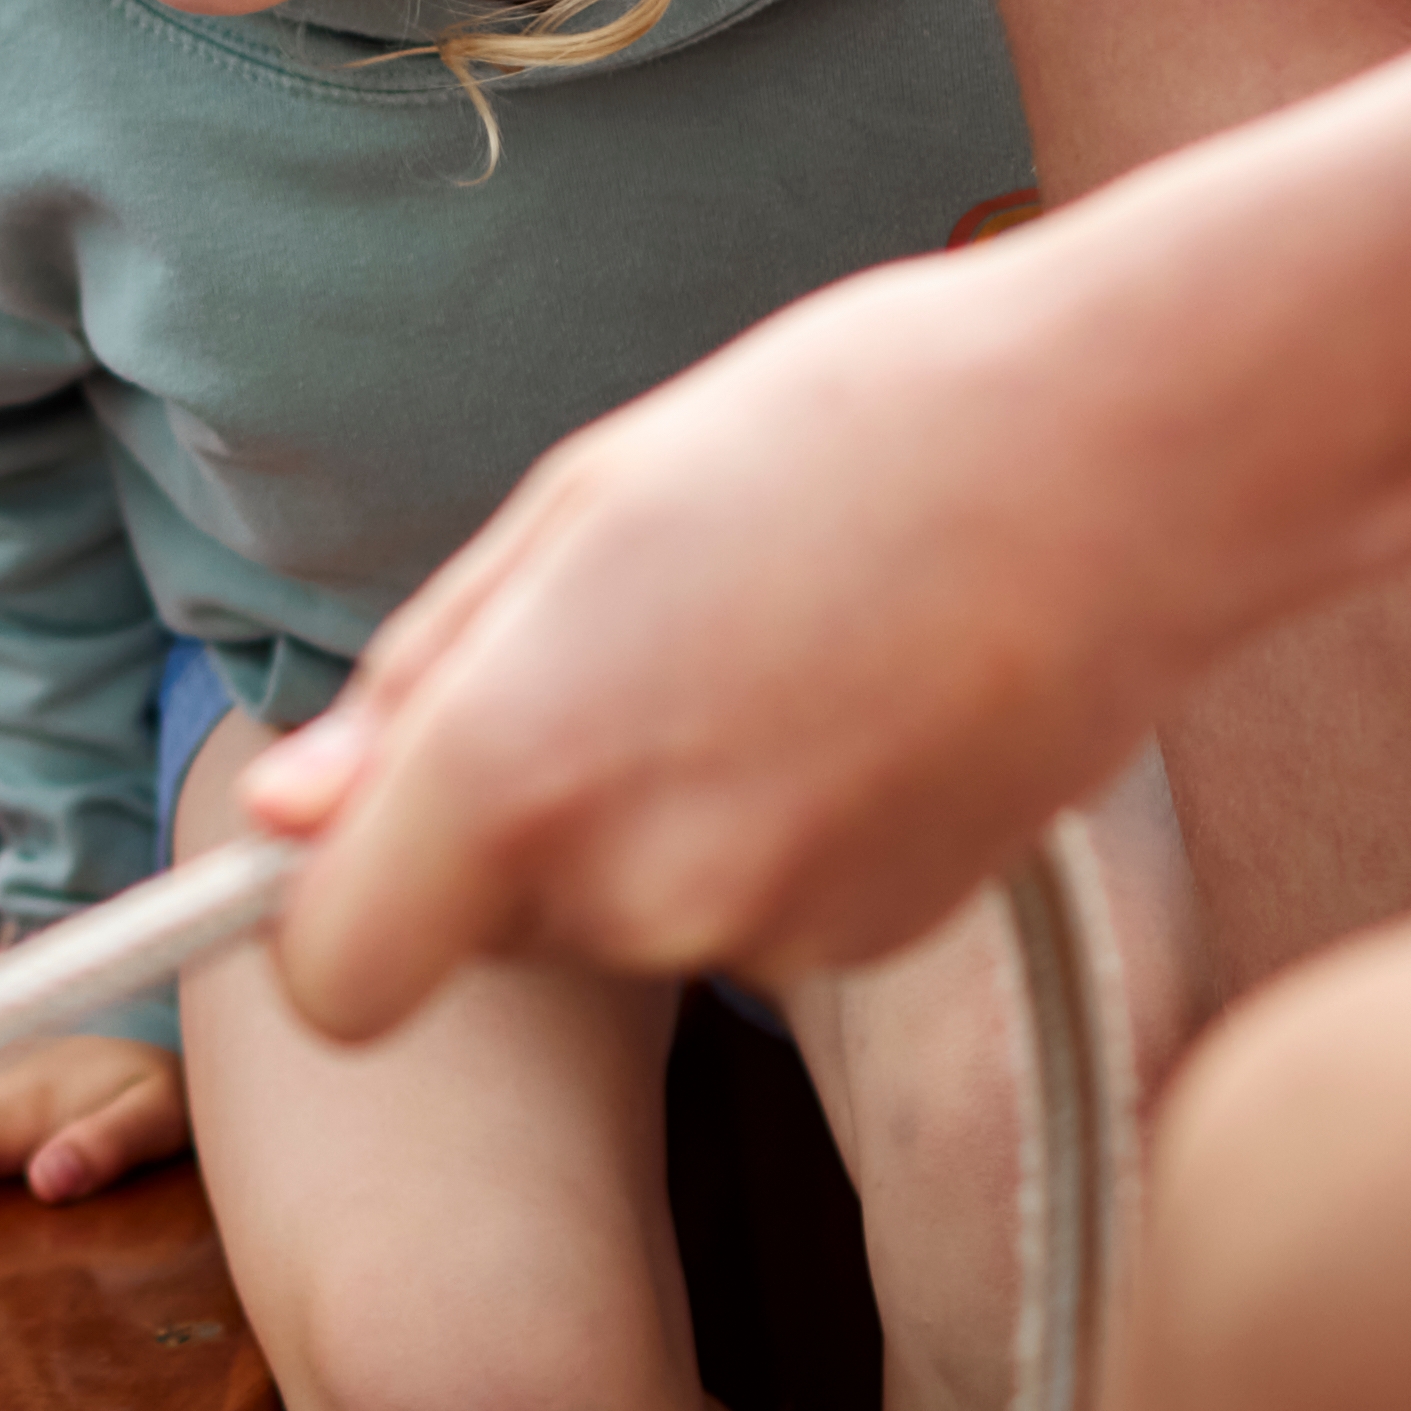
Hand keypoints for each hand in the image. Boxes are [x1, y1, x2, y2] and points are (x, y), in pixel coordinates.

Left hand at [242, 0, 1410, 1031]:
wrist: (1127, 456)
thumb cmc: (834, 433)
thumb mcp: (573, 513)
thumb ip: (414, 690)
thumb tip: (283, 818)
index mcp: (517, 771)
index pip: (333, 977)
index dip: (331, 912)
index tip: (365, 831)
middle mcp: (631, 890)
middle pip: (475, 935)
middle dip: (504, 825)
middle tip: (623, 644)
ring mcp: (765, 934)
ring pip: (612, 920)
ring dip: (638, 814)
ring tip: (753, 644)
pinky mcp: (872, 942)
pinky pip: (736, 914)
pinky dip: (755, 830)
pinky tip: (839, 701)